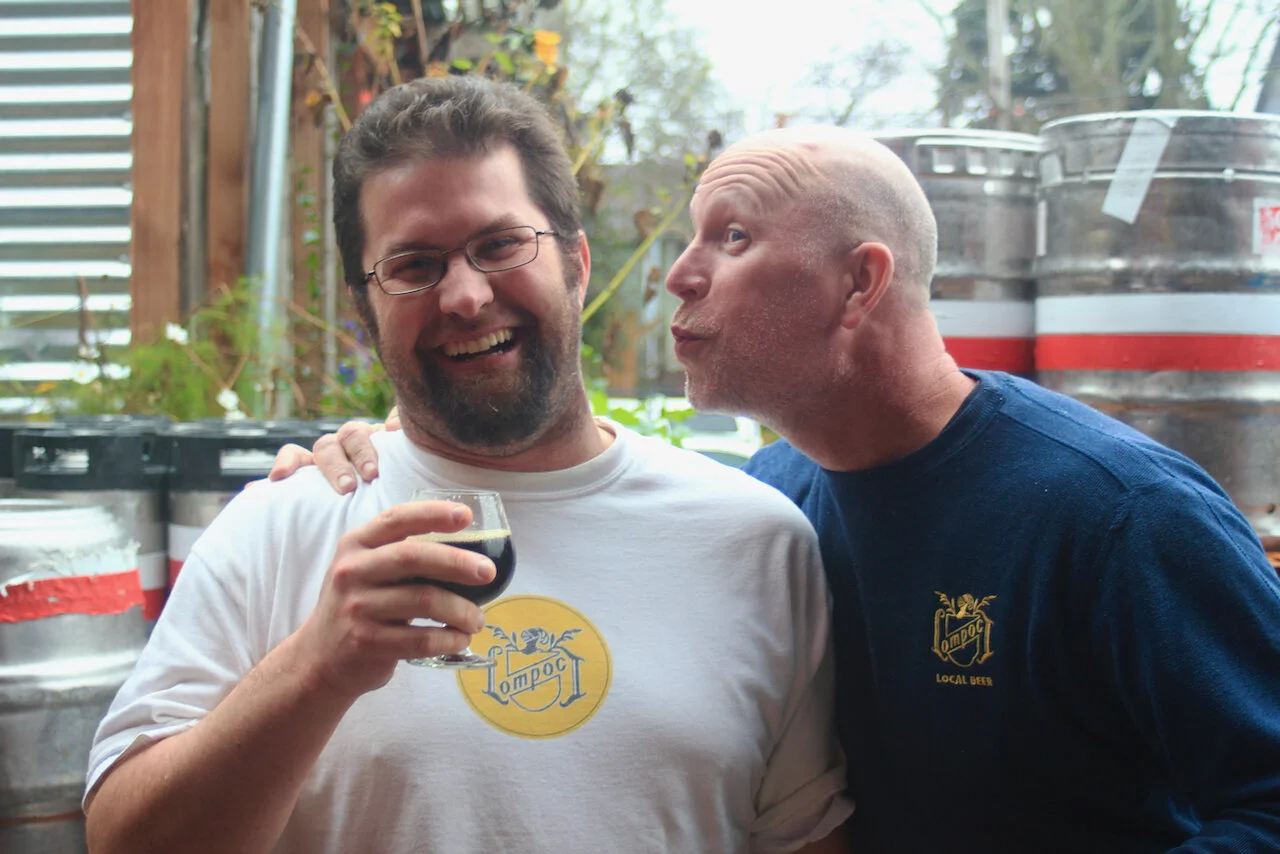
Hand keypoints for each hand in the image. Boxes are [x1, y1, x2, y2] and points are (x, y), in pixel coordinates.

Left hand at [267, 407, 398, 493]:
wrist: (402, 492)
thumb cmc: (361, 504)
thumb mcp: (329, 504)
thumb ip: (298, 496)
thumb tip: (248, 488)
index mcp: (320, 465)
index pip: (295, 454)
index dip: (286, 462)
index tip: (278, 478)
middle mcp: (340, 448)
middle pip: (326, 446)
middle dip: (334, 467)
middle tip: (345, 489)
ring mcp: (369, 440)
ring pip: (355, 433)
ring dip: (362, 453)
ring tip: (373, 474)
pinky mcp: (395, 435)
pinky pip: (395, 423)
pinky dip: (395, 423)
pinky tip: (396, 430)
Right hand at [293, 498, 495, 699]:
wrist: (319, 659)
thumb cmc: (358, 606)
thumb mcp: (365, 570)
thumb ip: (400, 555)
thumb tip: (468, 551)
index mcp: (356, 545)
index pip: (397, 520)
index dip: (433, 514)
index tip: (466, 516)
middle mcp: (352, 571)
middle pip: (414, 557)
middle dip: (458, 562)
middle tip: (488, 572)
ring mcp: (357, 608)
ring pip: (424, 601)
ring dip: (461, 611)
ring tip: (477, 619)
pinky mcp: (367, 642)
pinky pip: (421, 639)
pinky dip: (449, 639)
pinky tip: (460, 639)